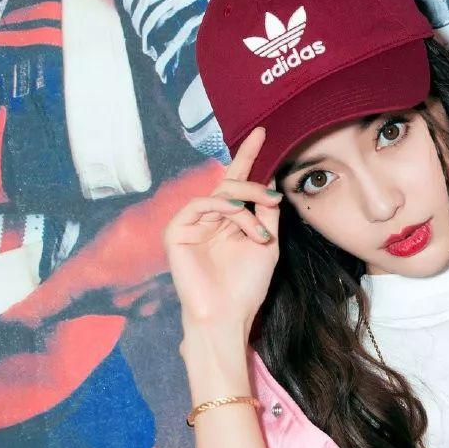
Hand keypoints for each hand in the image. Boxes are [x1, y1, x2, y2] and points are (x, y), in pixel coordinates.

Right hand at [161, 126, 282, 331]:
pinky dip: (224, 208)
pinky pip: (200, 204)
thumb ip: (266, 212)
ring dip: (245, 205)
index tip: (263, 132)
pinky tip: (240, 220)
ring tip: (260, 231)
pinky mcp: (175, 231)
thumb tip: (270, 181)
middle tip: (273, 197)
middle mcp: (208, 217)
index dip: (248, 156)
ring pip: (219, 193)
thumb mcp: (267, 243)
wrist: (228, 315)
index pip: (237, 181)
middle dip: (254, 186)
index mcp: (228, 220)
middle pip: (229, 183)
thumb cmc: (246, 286)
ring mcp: (190, 223)